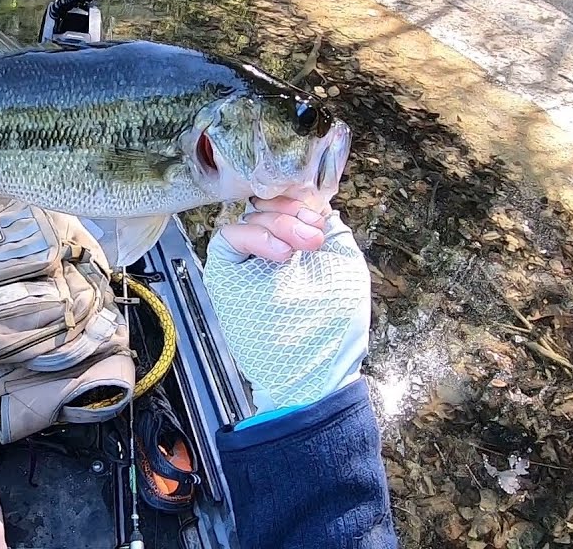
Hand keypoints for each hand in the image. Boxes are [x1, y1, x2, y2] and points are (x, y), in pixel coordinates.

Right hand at [204, 189, 371, 411]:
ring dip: (280, 225)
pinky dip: (255, 237)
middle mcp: (270, 249)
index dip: (302, 202)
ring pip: (251, 216)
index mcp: (297, 246)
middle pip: (269, 205)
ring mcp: (247, 261)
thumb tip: (318, 206)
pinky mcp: (226, 274)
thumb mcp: (345, 266)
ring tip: (301, 249)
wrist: (313, 370)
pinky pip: (229, 237)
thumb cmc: (334, 326)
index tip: (319, 216)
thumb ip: (332, 232)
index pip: (290, 205)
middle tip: (314, 237)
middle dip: (294, 213)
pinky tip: (281, 256)